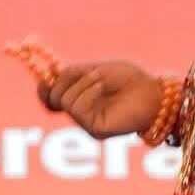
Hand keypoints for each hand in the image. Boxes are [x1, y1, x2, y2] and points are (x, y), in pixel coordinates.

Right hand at [5, 38, 162, 138]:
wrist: (153, 91)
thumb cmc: (130, 78)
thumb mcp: (94, 69)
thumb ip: (70, 73)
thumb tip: (45, 71)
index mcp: (78, 97)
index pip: (48, 96)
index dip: (42, 83)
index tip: (44, 65)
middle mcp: (80, 112)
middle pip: (50, 97)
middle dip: (63, 79)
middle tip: (84, 71)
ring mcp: (86, 122)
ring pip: (63, 100)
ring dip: (80, 83)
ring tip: (100, 79)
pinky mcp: (94, 129)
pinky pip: (76, 108)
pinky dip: (86, 92)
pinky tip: (101, 86)